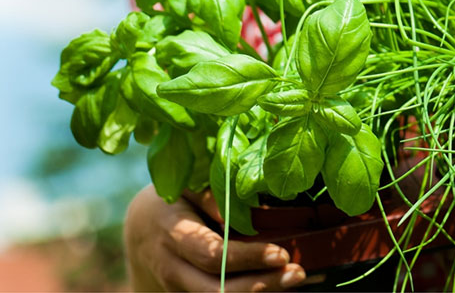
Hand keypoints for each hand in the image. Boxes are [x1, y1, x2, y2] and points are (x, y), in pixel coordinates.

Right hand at [124, 185, 307, 290]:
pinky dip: (250, 291)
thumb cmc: (175, 201)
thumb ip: (213, 197)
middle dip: (260, 284)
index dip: (247, 258)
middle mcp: (172, 266)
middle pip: (216, 287)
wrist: (142, 229)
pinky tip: (277, 281)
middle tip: (296, 272)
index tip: (281, 253)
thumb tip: (245, 211)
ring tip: (294, 276)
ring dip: (260, 291)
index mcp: (172, 233)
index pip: (212, 254)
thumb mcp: (189, 188)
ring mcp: (177, 286)